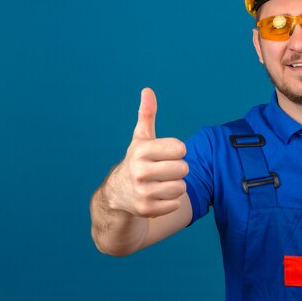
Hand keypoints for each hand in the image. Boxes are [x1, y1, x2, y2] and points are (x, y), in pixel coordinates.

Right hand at [111, 88, 188, 217]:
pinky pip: (176, 204)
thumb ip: (147, 115)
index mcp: (141, 151)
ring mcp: (142, 192)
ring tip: (160, 183)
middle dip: (178, 170)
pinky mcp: (147, 210)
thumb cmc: (137, 161)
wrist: (117, 194)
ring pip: (181, 188)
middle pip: (183, 169)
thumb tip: (148, 90)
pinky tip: (157, 197)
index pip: (180, 148)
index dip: (177, 151)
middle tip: (164, 171)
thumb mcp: (141, 138)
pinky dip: (170, 202)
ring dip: (175, 186)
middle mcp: (140, 171)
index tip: (166, 154)